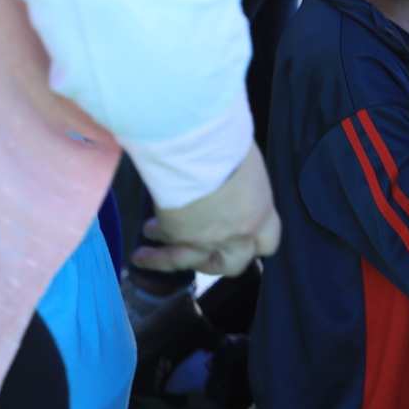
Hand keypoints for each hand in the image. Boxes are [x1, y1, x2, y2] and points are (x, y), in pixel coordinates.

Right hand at [133, 144, 279, 276]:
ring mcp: (209, 240)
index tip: (242, 240)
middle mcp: (239, 233)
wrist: (199, 150)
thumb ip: (241, 182)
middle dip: (216, 261)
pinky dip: (153, 255)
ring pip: (190, 262)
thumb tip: (228, 176)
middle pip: (233, 264)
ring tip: (148, 255)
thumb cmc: (228, 145)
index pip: (268, 243)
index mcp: (261, 213)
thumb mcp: (246, 164)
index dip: (254, 245)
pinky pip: (167, 251)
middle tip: (202, 256)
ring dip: (169, 260)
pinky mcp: (180, 237)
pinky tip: (140, 253)